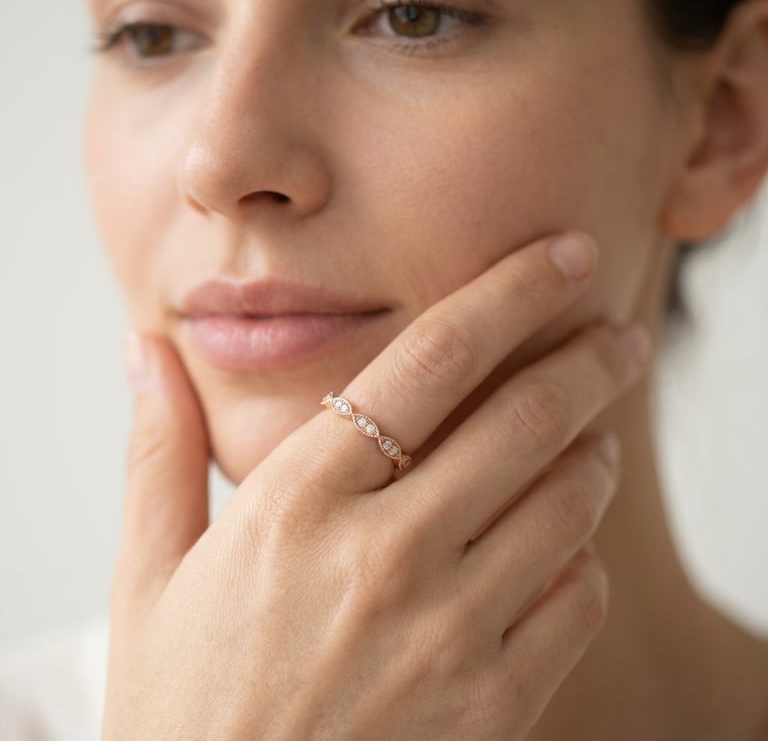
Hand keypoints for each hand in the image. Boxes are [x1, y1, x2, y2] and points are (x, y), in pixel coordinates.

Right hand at [102, 231, 648, 740]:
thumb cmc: (182, 702)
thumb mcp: (150, 572)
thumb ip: (159, 448)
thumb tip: (145, 347)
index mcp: (298, 504)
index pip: (429, 361)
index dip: (508, 294)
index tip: (560, 256)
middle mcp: (384, 557)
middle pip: (523, 418)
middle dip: (587, 359)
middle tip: (617, 332)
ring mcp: (448, 635)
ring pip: (565, 504)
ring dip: (592, 452)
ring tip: (596, 430)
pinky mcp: (491, 707)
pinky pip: (575, 602)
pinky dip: (583, 556)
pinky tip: (566, 542)